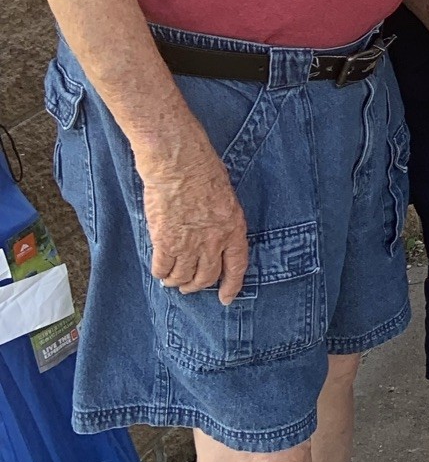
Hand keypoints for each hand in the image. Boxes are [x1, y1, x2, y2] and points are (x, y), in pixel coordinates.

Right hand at [140, 146, 248, 304]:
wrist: (179, 163)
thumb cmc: (202, 170)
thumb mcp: (225, 197)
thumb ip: (222, 221)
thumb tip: (213, 236)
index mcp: (233, 228)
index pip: (236, 266)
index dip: (232, 286)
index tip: (225, 298)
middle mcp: (213, 241)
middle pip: (206, 277)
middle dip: (197, 285)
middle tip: (190, 287)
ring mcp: (189, 244)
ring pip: (183, 277)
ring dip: (177, 282)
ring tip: (172, 280)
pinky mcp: (165, 242)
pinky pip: (163, 268)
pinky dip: (161, 273)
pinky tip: (160, 270)